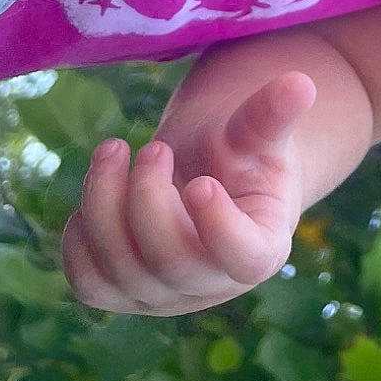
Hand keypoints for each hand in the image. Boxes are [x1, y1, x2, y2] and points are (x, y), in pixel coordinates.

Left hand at [61, 71, 319, 315]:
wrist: (204, 174)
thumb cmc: (238, 155)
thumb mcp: (257, 133)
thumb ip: (272, 114)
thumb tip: (301, 83)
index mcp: (262, 249)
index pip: (244, 259)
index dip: (219, 228)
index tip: (200, 182)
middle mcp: (211, 286)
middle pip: (172, 262)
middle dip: (149, 200)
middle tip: (153, 148)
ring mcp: (163, 296)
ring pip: (121, 272)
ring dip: (104, 206)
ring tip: (113, 150)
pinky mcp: (121, 294)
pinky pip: (88, 283)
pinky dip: (79, 239)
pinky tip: (96, 191)